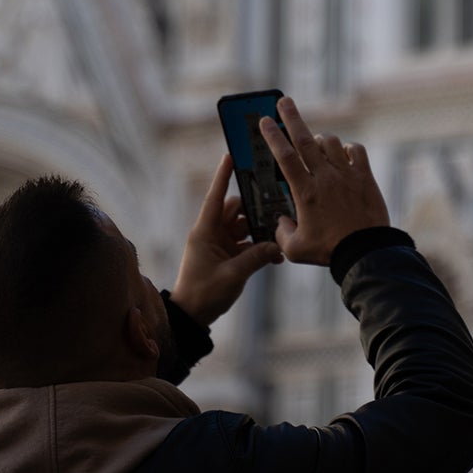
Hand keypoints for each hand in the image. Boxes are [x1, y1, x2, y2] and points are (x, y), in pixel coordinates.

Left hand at [170, 153, 283, 325]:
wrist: (193, 316)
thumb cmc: (204, 294)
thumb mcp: (233, 275)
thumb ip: (256, 258)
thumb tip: (276, 246)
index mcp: (205, 232)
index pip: (215, 198)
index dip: (223, 177)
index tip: (230, 156)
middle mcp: (211, 234)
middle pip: (235, 210)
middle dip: (254, 209)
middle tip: (275, 206)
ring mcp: (219, 245)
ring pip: (243, 227)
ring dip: (260, 231)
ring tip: (279, 235)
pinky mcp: (227, 256)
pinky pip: (246, 245)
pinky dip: (259, 248)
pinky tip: (275, 256)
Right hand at [257, 96, 390, 266]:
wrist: (366, 253)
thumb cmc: (329, 252)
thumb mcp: (295, 249)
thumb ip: (282, 232)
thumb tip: (281, 221)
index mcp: (305, 192)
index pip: (285, 156)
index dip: (273, 136)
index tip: (265, 120)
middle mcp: (325, 178)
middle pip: (306, 139)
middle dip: (292, 117)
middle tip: (284, 101)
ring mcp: (347, 175)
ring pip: (332, 143)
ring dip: (321, 139)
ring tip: (316, 143)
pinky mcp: (365, 178)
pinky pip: (357, 151)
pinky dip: (349, 148)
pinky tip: (344, 154)